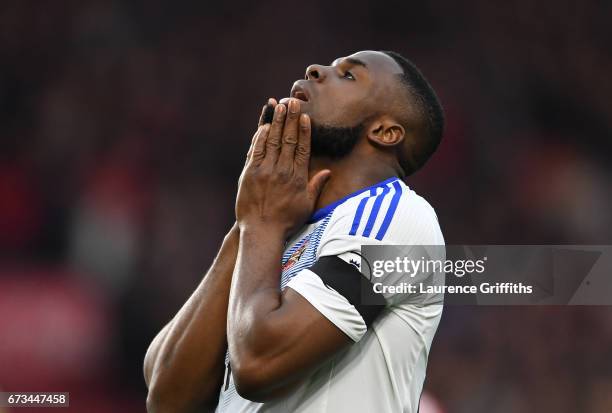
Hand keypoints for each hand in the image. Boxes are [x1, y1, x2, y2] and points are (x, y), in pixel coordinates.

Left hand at [236, 98, 330, 238]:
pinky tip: (264, 125)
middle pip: (288, 140)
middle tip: (293, 101)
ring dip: (276, 122)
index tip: (305, 116)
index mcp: (297, 177)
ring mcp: (265, 171)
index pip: (302, 148)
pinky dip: (260, 137)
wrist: (262, 231)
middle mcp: (282, 171)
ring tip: (279, 106)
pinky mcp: (250, 173)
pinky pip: (256, 150)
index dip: (304, 130)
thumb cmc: (286, 221)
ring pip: (272, 141)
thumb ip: (316, 186)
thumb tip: (328, 173)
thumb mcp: (307, 205)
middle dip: (291, 119)